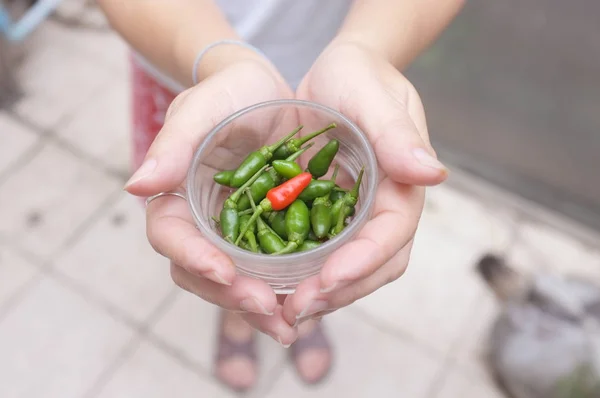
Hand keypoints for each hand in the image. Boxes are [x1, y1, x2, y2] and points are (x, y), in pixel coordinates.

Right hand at [125, 59, 298, 345]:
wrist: (268, 93)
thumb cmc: (230, 93)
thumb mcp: (203, 107)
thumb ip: (173, 144)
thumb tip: (136, 187)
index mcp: (176, 197)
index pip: (171, 237)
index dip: (193, 258)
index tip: (223, 271)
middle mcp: (202, 224)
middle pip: (203, 274)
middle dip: (232, 295)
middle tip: (267, 308)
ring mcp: (235, 236)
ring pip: (236, 284)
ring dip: (260, 308)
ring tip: (290, 324)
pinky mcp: (269, 237)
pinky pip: (271, 273)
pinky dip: (286, 293)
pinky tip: (309, 305)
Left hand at [283, 41, 448, 324]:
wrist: (340, 74)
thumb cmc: (358, 76)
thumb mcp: (372, 95)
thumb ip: (398, 134)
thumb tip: (433, 175)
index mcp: (404, 185)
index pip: (392, 235)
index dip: (363, 262)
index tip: (326, 280)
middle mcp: (387, 209)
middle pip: (375, 265)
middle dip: (340, 291)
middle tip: (296, 309)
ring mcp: (362, 217)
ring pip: (353, 270)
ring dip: (323, 294)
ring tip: (283, 310)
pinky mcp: (335, 218)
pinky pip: (326, 255)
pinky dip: (307, 276)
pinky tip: (276, 287)